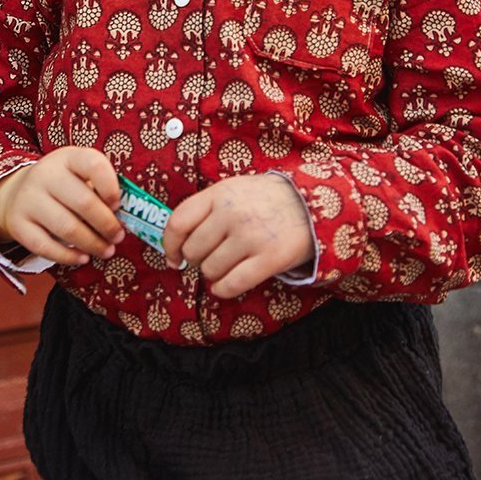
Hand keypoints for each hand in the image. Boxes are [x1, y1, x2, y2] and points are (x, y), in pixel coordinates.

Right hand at [0, 146, 124, 266]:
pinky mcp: (18, 225)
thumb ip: (100, 189)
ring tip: (107, 250)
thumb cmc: (62, 185)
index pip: (93, 164)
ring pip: (66, 228)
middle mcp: (45, 175)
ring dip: (92, 243)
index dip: (111, 186)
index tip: (118, 205)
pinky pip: (46, 246)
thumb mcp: (78, 174)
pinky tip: (83, 258)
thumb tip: (126, 216)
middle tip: (119, 236)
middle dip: (107, 224)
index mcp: (67, 157)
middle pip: (83, 202)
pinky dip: (68, 256)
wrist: (17, 193)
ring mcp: (29, 199)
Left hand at [162, 173, 314, 299]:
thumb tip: (178, 244)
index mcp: (219, 193)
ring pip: (211, 270)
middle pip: (193, 251)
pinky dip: (223, 290)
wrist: (311, 202)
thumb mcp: (233, 190)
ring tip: (227, 266)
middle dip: (197, 260)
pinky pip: (232, 284)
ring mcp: (251, 236)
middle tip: (211, 257)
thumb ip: (206, 209)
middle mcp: (231, 214)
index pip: (178, 222)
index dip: (169, 245)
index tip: (173, 257)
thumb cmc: (264, 199)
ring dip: (214, 274)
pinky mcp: (269, 259)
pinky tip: (226, 285)